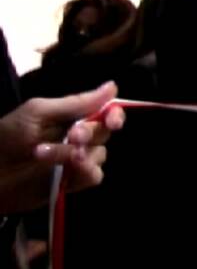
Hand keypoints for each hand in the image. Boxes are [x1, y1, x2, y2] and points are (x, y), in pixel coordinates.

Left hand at [0, 82, 124, 213]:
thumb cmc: (6, 137)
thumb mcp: (38, 113)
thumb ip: (76, 102)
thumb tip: (113, 86)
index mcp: (72, 116)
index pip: (106, 111)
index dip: (115, 114)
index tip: (112, 121)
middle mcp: (79, 136)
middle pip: (104, 132)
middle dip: (89, 133)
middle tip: (72, 136)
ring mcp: (77, 160)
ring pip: (100, 155)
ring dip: (79, 154)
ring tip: (47, 156)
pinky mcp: (73, 182)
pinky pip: (94, 176)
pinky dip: (84, 171)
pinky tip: (66, 171)